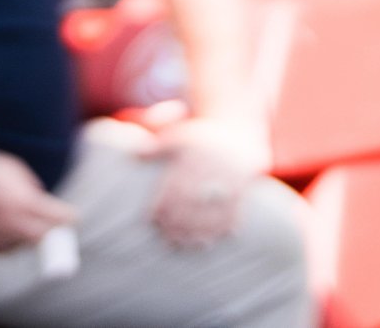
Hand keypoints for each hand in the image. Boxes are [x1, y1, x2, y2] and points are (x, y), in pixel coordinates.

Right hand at [0, 151, 75, 251]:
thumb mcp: (15, 169)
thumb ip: (32, 187)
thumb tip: (42, 202)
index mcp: (26, 204)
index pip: (60, 217)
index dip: (68, 215)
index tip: (72, 215)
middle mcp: (18, 225)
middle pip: (47, 236)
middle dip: (52, 229)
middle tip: (54, 223)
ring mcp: (5, 238)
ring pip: (28, 242)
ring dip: (29, 232)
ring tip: (17, 215)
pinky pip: (10, 245)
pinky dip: (11, 236)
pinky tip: (3, 223)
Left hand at [143, 116, 265, 247]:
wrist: (238, 133)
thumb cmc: (199, 138)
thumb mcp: (178, 135)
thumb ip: (156, 146)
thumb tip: (134, 154)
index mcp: (194, 153)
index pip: (176, 183)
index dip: (164, 202)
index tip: (152, 219)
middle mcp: (213, 165)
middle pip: (194, 199)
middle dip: (181, 221)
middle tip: (169, 239)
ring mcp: (230, 177)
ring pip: (215, 208)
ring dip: (202, 229)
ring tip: (190, 245)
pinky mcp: (244, 187)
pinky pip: (236, 209)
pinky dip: (225, 226)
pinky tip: (215, 241)